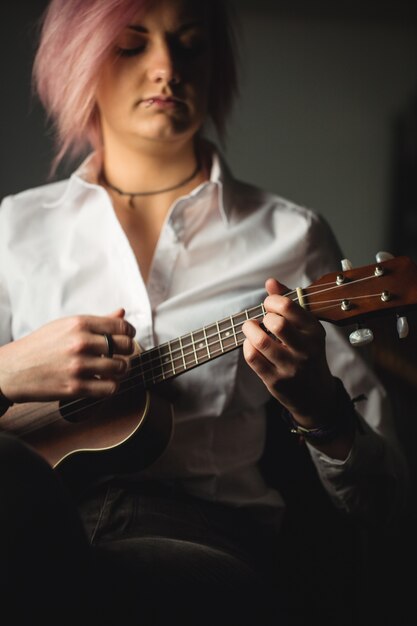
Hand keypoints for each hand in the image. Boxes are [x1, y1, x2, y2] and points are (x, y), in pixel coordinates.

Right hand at [0, 309, 135, 402]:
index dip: (130, 332)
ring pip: (121, 368)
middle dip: (127, 351)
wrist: (13, 370)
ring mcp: (78, 366)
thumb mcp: (66, 326)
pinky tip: (104, 382)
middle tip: (121, 354)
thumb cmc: (41, 346)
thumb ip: (97, 321)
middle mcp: (81, 343)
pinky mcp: (76, 388)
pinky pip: (110, 388)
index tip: (127, 337)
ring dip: (121, 370)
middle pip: (126, 346)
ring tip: (113, 369)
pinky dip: (112, 386)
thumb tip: (122, 313)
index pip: (121, 326)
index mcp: (79, 324)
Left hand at [242, 278, 338, 427]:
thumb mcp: (306, 329)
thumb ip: (289, 302)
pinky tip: (251, 344)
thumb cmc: (308, 353)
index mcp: (315, 332)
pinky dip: (247, 346)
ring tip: (251, 328)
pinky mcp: (275, 381)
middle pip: (276, 324)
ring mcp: (290, 367)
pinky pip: (253, 358)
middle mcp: (305, 350)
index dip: (272, 301)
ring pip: (261, 342)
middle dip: (263, 316)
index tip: (269, 304)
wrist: (315, 396)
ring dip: (250, 330)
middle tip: (261, 319)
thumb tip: (270, 282)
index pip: (290, 307)